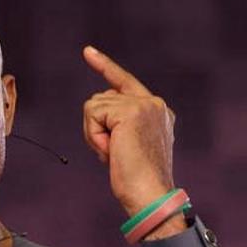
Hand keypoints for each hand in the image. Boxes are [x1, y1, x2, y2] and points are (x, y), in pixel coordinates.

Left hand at [82, 46, 184, 237]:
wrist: (150, 195)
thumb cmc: (137, 181)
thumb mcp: (129, 146)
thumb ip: (119, 125)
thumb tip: (98, 109)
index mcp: (158, 112)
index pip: (125, 83)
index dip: (105, 66)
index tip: (87, 51)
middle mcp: (154, 104)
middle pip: (101, 99)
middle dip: (96, 127)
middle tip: (112, 153)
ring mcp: (144, 104)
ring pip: (94, 106)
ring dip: (94, 133)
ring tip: (114, 153)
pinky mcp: (130, 110)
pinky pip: (92, 113)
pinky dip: (94, 134)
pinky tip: (111, 150)